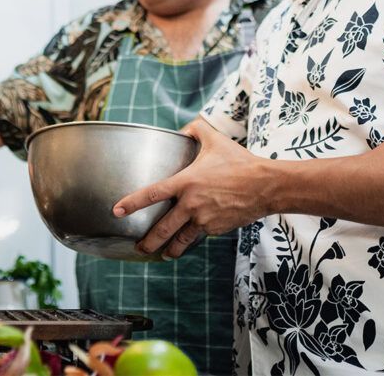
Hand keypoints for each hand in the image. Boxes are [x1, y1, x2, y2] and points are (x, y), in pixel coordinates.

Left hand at [112, 119, 271, 257]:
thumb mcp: (216, 141)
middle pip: (163, 229)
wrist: (265, 186)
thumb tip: (185, 128)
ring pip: (181, 240)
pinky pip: (199, 235)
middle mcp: (192, 204)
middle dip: (148, 241)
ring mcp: (204, 219)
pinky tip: (188, 242)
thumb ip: (197, 131)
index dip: (132, 203)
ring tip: (162, 254)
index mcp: (186, 182)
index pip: (152, 194)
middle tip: (139, 248)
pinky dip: (192, 239)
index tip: (117, 211)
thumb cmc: (240, 162)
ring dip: (169, 249)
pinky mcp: (216, 228)